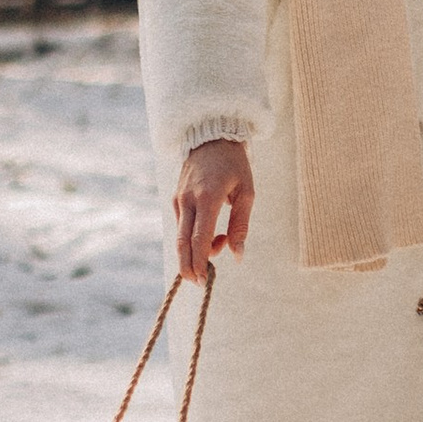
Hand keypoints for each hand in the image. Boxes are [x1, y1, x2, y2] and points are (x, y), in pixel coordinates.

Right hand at [174, 138, 252, 282]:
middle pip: (182, 243)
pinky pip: (181, 226)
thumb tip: (237, 256)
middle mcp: (188, 200)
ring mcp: (178, 199)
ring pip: (180, 237)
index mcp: (208, 198)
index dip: (200, 262)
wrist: (211, 138)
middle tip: (199, 283)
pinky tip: (210, 234)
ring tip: (219, 246)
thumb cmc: (234, 165)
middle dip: (189, 267)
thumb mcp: (247, 192)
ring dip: (195, 252)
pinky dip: (192, 238)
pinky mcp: (175, 199)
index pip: (198, 239)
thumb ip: (241, 226)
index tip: (204, 280)